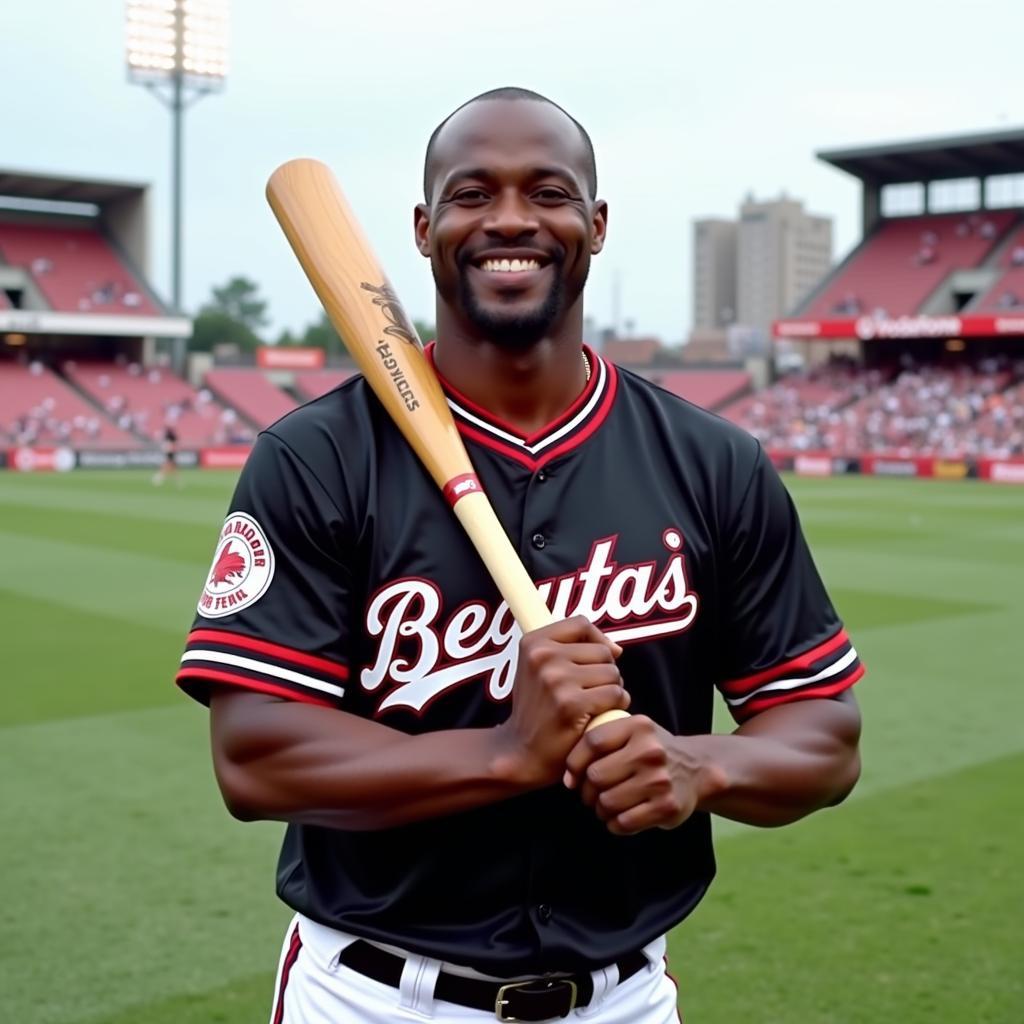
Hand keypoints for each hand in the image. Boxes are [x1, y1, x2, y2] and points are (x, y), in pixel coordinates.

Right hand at [494, 616, 628, 787]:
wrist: (521, 751)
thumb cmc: (538, 708)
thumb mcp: (539, 669)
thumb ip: (572, 649)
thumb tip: (616, 649)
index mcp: (533, 643)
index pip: (581, 624)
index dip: (597, 639)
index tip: (597, 660)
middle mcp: (542, 657)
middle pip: (602, 651)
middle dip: (604, 672)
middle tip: (589, 692)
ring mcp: (557, 680)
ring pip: (612, 673)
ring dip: (612, 690)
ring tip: (593, 704)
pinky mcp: (572, 705)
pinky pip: (615, 694)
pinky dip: (616, 706)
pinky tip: (600, 715)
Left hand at [563, 716, 711, 834]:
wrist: (696, 770)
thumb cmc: (650, 750)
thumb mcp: (632, 730)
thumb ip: (601, 739)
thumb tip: (568, 776)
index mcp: (639, 726)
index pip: (593, 742)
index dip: (574, 762)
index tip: (571, 776)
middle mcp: (650, 751)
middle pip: (596, 775)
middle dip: (586, 790)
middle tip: (590, 794)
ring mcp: (660, 780)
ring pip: (607, 802)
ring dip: (599, 809)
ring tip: (604, 806)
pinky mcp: (667, 807)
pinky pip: (624, 822)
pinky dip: (614, 824)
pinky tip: (618, 818)